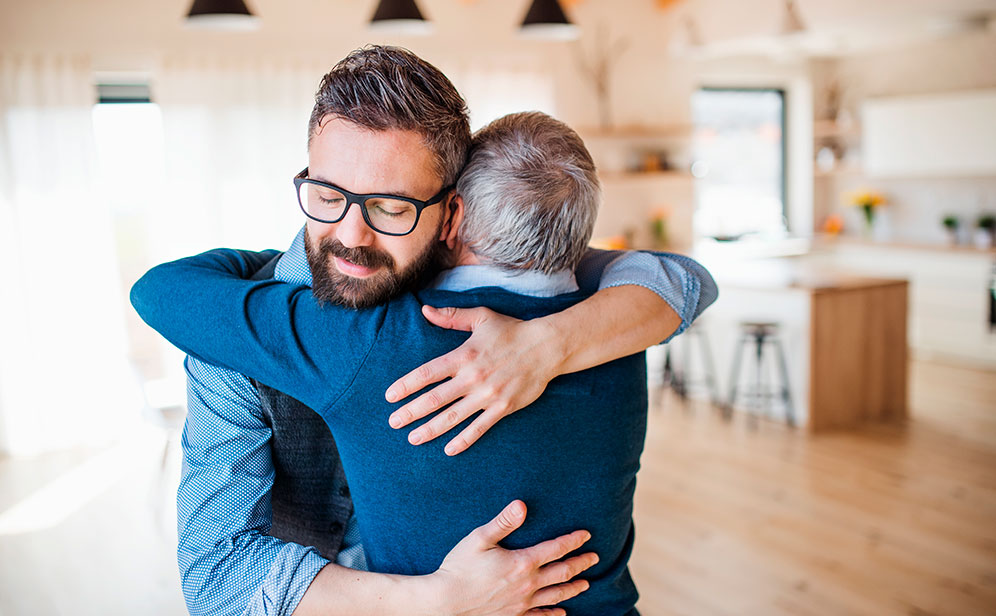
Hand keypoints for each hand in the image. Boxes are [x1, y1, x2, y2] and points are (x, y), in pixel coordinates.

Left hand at [386, 305, 562, 454]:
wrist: (547, 347)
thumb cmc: (512, 331)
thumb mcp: (482, 317)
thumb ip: (451, 317)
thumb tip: (425, 311)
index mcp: (464, 355)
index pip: (427, 373)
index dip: (406, 386)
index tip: (390, 396)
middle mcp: (473, 377)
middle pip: (434, 399)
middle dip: (410, 412)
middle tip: (393, 422)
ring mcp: (488, 395)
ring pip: (453, 417)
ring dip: (430, 430)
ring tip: (412, 438)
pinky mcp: (503, 408)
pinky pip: (479, 428)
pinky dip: (463, 440)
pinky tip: (448, 449)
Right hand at [433, 500, 597, 615]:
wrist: (445, 602)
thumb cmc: (459, 567)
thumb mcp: (479, 539)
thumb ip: (503, 522)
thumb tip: (522, 504)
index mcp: (522, 562)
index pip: (555, 549)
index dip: (573, 541)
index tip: (586, 535)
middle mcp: (528, 585)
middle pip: (562, 572)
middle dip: (581, 564)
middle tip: (594, 558)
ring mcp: (522, 603)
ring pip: (556, 595)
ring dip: (573, 588)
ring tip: (586, 583)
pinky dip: (553, 614)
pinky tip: (562, 612)